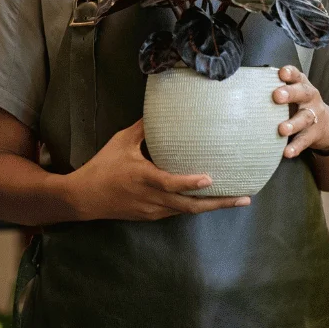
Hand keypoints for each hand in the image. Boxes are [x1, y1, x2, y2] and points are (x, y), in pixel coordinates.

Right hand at [65, 119, 250, 220]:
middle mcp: (152, 198)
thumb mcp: (121, 142)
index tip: (210, 179)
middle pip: (189, 206)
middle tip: (243, 198)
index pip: (170, 183)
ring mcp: (153, 210)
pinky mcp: (152, 216)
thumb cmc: (103, 166)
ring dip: (211, 206)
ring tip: (236, 199)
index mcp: (144, 178)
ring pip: (187, 211)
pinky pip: (177, 211)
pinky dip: (194, 206)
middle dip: (218, 203)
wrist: (85, 197)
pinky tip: (208, 200)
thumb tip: (161, 111)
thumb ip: (143, 129)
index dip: (190, 183)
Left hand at [273, 65, 328, 157]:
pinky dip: (296, 146)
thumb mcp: (292, 93)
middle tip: (277, 96)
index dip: (290, 73)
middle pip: (302, 93)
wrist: (326, 125)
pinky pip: (304, 140)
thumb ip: (274, 88)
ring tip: (282, 129)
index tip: (282, 73)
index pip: (296, 76)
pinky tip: (287, 152)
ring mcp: (313, 116)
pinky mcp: (314, 134)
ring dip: (293, 124)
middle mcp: (309, 98)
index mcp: (301, 85)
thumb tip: (242, 86)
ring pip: (305, 118)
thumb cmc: (298, 104)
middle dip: (290, 94)